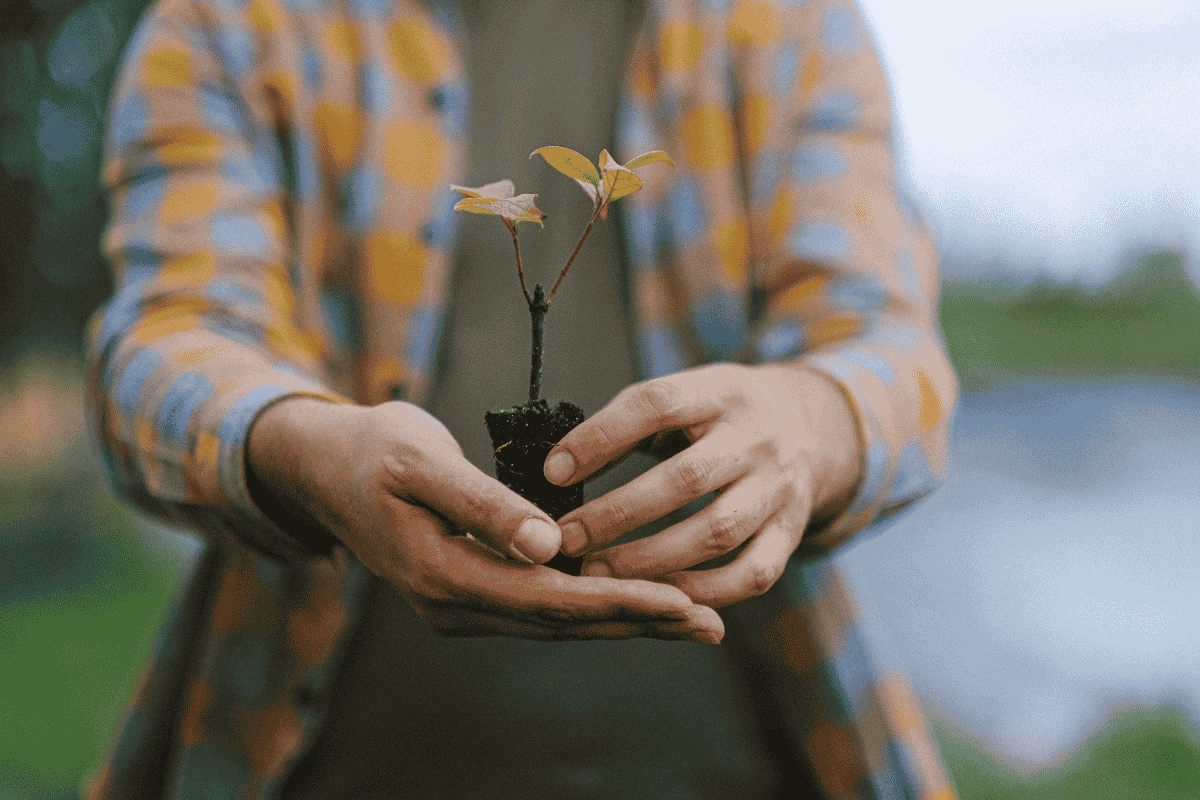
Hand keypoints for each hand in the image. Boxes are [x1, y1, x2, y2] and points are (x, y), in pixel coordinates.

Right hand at [247, 397, 722, 641]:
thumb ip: (483, 502)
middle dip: (638, 622)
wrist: (322, 467)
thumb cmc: (371, 450)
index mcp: (440, 572)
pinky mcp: (467, 590)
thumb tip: (549, 546)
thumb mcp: (420, 460)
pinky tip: (633, 598)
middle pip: (561, 621)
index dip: (619, 600)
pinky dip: (590, 603)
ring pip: (554, 620)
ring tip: (690, 619)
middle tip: (711, 624)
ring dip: (622, 619)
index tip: (682, 601)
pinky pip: (540, 606)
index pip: (549, 598)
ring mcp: (457, 603)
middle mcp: (451, 603)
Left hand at [542, 363, 861, 607]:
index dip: (601, 437)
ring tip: (597, 573)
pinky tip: (657, 596)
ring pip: (717, 532)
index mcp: (721, 391)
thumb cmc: (716, 418)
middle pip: (686, 478)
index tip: (553, 472)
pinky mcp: (791, 532)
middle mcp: (757, 437)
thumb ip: (627, 425)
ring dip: (651, 559)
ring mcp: (780, 488)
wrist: (809, 428)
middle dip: (618, 513)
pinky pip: (751, 574)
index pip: (657, 404)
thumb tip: (558, 468)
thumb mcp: (683, 397)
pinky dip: (702, 591)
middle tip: (567, 539)